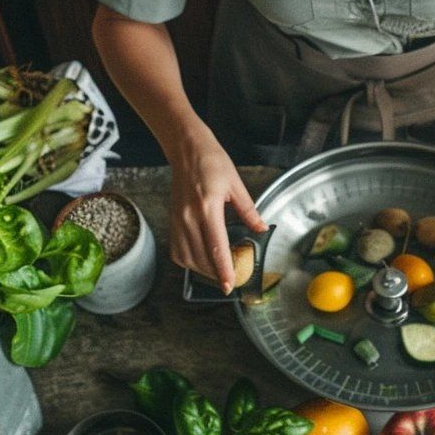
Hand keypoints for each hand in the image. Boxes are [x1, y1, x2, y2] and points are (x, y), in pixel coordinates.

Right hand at [169, 135, 267, 293]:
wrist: (186, 149)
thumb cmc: (212, 161)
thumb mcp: (236, 184)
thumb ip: (248, 210)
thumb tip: (261, 228)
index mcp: (207, 207)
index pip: (216, 247)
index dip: (223, 269)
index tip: (229, 285)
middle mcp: (189, 217)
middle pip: (201, 257)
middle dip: (216, 273)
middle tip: (230, 280)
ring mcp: (178, 220)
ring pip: (187, 257)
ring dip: (202, 269)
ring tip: (218, 271)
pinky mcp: (172, 220)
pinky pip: (177, 249)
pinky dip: (188, 260)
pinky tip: (201, 260)